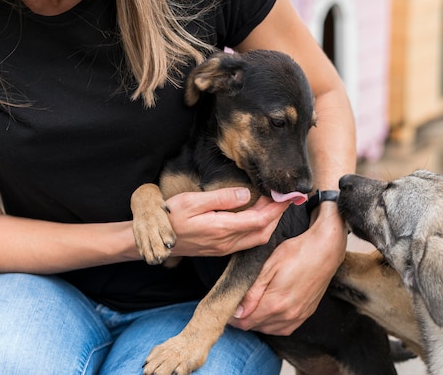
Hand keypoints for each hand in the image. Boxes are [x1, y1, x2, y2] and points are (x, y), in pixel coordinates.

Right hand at [165, 189, 291, 257]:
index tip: (286, 194)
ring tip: (274, 204)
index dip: (276, 207)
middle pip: (264, 232)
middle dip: (277, 215)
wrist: (156, 240)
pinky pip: (247, 242)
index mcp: (222, 228)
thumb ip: (221, 198)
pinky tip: (258, 217)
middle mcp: (226, 242)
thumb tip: (246, 194)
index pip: (259, 219)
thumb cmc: (171, 217)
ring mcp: (224, 248)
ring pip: (257, 239)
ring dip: (269, 223)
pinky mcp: (220, 249)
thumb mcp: (193, 201)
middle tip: (284, 197)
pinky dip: (259, 228)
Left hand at [228, 201, 346, 334]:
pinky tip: (268, 310)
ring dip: (257, 321)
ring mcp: (298, 317)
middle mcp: (287, 315)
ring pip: (269, 329)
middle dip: (243, 318)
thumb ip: (252, 292)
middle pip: (255, 327)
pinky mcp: (306, 314)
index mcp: (275, 304)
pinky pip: (283, 328)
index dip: (232, 316)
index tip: (226, 305)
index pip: (245, 322)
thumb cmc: (296, 252)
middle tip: (236, 302)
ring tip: (250, 304)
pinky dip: (272, 323)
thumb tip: (238, 312)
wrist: (325, 250)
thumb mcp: (268, 266)